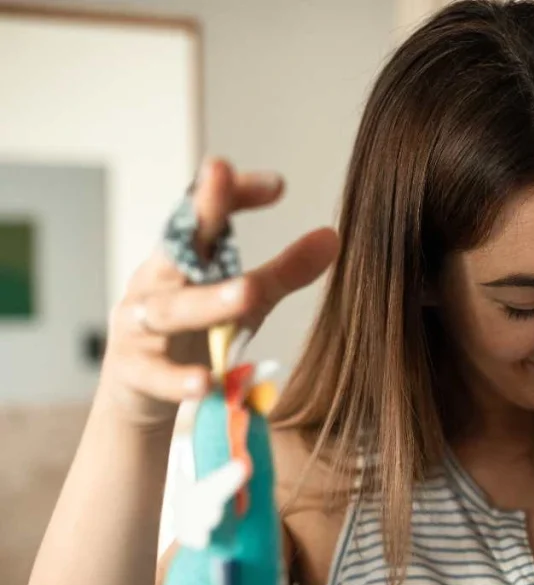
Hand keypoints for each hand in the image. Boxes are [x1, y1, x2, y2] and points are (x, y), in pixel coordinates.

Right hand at [98, 157, 338, 428]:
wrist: (138, 393)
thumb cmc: (196, 334)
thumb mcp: (243, 302)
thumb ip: (283, 272)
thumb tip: (332, 237)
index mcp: (183, 256)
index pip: (204, 212)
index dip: (231, 192)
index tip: (277, 184)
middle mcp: (157, 280)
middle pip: (180, 241)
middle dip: (202, 209)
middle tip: (220, 173)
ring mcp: (139, 323)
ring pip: (171, 309)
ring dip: (209, 301)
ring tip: (247, 294)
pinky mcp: (132, 371)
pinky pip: (155, 374)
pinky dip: (179, 378)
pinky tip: (206, 381)